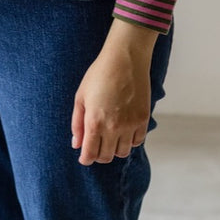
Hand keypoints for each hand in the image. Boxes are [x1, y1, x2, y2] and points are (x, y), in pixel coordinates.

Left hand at [71, 18, 158, 165]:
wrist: (125, 59)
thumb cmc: (100, 75)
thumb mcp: (81, 97)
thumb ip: (77, 123)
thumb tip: (76, 144)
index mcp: (95, 122)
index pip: (90, 154)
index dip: (86, 159)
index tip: (84, 157)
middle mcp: (113, 127)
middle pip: (106, 157)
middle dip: (98, 155)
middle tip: (96, 147)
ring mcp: (130, 124)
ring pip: (123, 152)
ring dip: (115, 149)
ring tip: (110, 139)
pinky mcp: (143, 119)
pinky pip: (137, 141)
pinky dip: (130, 141)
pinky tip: (124, 132)